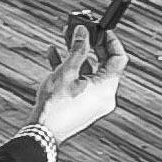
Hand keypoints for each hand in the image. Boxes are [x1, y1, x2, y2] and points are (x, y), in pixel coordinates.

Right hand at [30, 8, 125, 150]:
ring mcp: (94, 102)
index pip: (119, 58)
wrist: (42, 133)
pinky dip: (72, 69)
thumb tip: (83, 31)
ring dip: (77, 54)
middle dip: (90, 45)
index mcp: (107, 88)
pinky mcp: (83, 105)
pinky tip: (55, 55)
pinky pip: (81, 82)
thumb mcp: (67, 71)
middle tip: (78, 30)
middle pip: (104, 63)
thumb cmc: (55, 105)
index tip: (99, 29)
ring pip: (90, 71)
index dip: (110, 40)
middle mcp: (105, 96)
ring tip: (64, 38)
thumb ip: (77, 49)